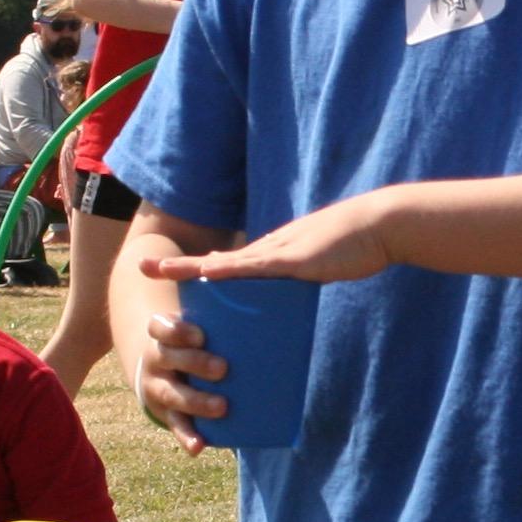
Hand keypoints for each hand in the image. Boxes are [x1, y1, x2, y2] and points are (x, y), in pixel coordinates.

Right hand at [132, 304, 227, 447]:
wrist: (159, 372)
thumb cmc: (191, 344)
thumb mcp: (194, 328)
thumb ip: (219, 321)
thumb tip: (278, 306)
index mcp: (161, 335)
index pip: (160, 327)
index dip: (177, 330)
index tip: (200, 335)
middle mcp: (156, 359)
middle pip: (168, 358)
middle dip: (195, 363)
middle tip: (223, 368)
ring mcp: (158, 387)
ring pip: (171, 394)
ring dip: (196, 401)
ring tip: (221, 406)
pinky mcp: (165, 413)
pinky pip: (175, 425)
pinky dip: (186, 437)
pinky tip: (198, 447)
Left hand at [145, 195, 389, 288]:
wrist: (379, 225)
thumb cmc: (357, 246)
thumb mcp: (323, 265)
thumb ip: (306, 279)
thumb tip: (300, 296)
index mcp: (274, 252)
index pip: (229, 262)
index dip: (198, 266)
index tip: (172, 270)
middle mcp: (268, 249)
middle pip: (215, 259)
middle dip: (179, 265)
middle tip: (142, 264)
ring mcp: (279, 253)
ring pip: (225, 262)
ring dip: (189, 266)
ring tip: (157, 268)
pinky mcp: (295, 261)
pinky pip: (255, 267)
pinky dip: (229, 269)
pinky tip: (206, 271)